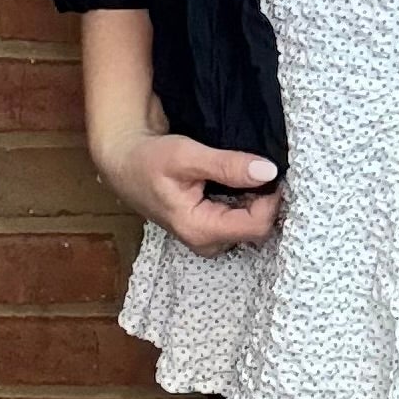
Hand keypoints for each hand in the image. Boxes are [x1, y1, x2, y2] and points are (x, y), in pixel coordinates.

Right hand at [98, 128, 283, 256]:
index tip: (273, 171)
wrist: (125, 164)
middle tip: (265, 170)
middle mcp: (207, 242)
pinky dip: (248, 201)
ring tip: (253, 173)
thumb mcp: (187, 156)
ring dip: (258, 201)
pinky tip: (244, 182)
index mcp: (200, 230)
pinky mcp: (210, 229)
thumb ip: (227, 165)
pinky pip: (241, 220)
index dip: (271, 200)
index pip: (256, 226)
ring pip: (250, 225)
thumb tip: (268, 171)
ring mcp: (209, 238)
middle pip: (256, 230)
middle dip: (266, 201)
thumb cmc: (149, 160)